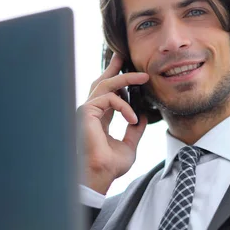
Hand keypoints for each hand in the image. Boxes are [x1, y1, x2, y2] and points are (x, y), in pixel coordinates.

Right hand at [78, 53, 148, 193]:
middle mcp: (90, 113)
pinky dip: (124, 106)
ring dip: (126, 79)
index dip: (117, 80)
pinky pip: (109, 98)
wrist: (101, 174)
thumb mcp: (129, 145)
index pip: (107, 95)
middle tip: (124, 54)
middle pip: (101, 82)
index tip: (127, 69)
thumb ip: (134, 130)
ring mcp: (86, 111)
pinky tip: (133, 118)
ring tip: (144, 78)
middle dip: (113, 67)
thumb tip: (143, 117)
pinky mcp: (86, 112)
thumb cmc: (110, 165)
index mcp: (98, 119)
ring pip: (106, 85)